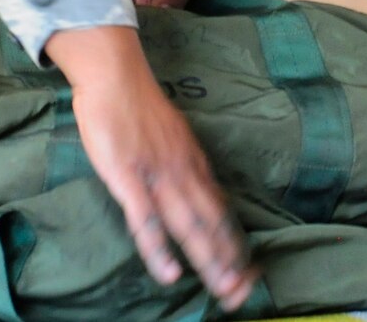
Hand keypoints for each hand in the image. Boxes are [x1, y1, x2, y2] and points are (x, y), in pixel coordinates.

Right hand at [45, 25, 255, 308]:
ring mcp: (158, 176)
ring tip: (221, 289)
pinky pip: (147, 221)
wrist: (116, 74)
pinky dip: (159, 249)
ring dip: (206, 260)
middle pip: (211, 223)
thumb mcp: (173, 135)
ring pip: (188, 226)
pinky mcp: (128, 179)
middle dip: (228, 260)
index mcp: (194, 163)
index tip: (250, 269)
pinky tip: (169, 273)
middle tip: (243, 292)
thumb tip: (196, 189)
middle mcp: (184, 172)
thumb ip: (184, 163)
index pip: (221, 210)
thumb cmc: (138, 104)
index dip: (235, 241)